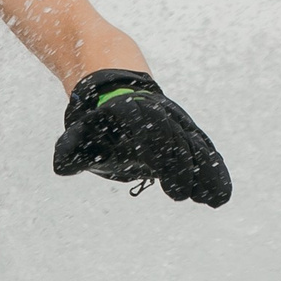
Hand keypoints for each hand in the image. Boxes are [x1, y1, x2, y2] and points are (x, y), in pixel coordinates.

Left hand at [52, 69, 231, 206]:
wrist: (114, 82)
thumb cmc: (96, 120)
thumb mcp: (80, 132)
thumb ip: (73, 150)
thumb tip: (61, 168)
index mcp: (131, 112)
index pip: (150, 131)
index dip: (160, 155)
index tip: (167, 182)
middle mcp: (158, 114)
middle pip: (176, 140)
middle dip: (182, 168)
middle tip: (182, 196)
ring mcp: (175, 121)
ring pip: (195, 145)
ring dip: (205, 171)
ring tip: (216, 199)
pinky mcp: (185, 130)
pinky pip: (202, 148)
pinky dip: (212, 167)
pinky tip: (220, 191)